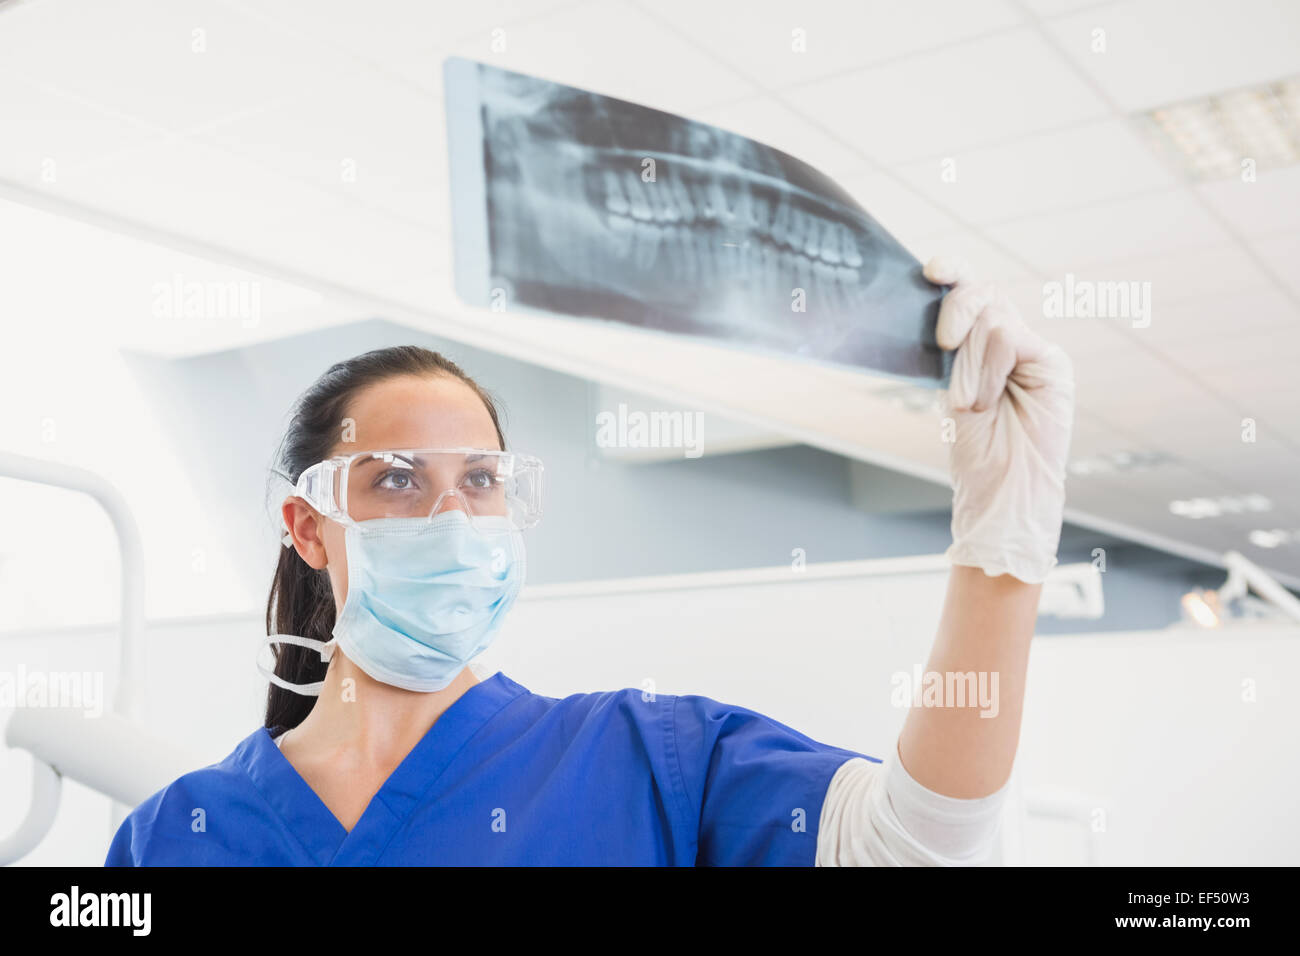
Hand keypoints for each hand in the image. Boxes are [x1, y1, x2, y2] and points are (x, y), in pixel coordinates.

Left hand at [923, 256, 1075, 583]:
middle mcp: (1009, 339)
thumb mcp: (951, 386)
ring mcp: (1033, 349)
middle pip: (981, 292)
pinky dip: (990, 370)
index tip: (929, 270)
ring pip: (993, 316)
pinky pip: (1010, 338)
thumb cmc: (973, 446)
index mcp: (979, 342)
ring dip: (972, 363)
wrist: (1001, 487)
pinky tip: (990, 400)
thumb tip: (938, 301)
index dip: (953, 271)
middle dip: (954, 311)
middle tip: (945, 344)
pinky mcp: (1053, 361)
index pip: (969, 289)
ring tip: (974, 402)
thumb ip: (954, 346)